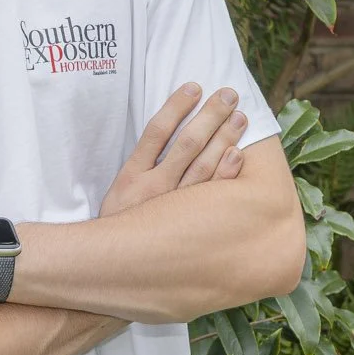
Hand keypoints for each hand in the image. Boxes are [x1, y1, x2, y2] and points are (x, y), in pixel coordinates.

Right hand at [100, 84, 248, 217]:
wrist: (114, 268)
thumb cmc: (120, 227)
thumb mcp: (118, 194)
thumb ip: (139, 167)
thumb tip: (166, 135)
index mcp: (131, 175)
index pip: (156, 131)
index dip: (176, 106)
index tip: (194, 86)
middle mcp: (153, 187)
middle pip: (186, 143)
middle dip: (209, 115)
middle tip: (229, 94)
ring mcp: (172, 206)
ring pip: (202, 165)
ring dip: (223, 138)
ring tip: (239, 117)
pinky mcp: (185, 223)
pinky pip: (209, 195)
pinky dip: (224, 174)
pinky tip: (237, 155)